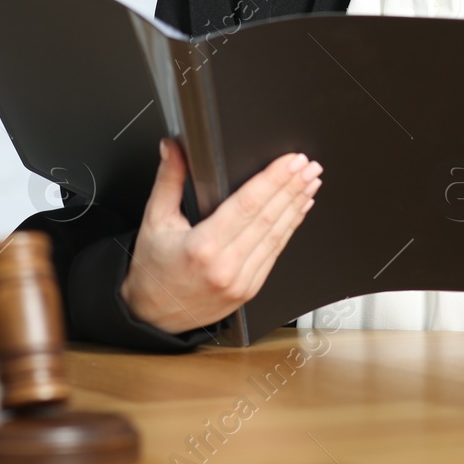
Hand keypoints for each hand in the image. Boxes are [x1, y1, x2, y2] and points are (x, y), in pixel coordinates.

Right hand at [119, 138, 321, 333]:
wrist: (153, 316)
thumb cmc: (153, 269)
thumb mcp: (154, 220)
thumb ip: (168, 179)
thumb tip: (172, 147)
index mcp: (202, 247)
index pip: (248, 204)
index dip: (274, 179)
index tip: (291, 162)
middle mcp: (225, 267)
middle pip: (269, 218)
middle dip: (292, 188)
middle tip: (309, 166)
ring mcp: (241, 282)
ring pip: (277, 237)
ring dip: (296, 206)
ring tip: (310, 183)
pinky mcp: (249, 290)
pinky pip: (274, 254)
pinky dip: (289, 229)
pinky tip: (298, 211)